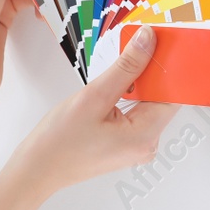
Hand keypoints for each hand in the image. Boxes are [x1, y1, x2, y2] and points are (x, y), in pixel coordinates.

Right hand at [9, 25, 180, 195]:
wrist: (37, 169)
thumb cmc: (59, 141)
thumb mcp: (93, 96)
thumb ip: (126, 67)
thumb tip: (147, 40)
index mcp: (145, 136)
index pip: (173, 92)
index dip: (168, 65)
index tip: (159, 41)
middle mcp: (147, 144)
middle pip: (161, 97)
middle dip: (150, 71)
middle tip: (135, 45)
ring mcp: (136, 145)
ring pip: (147, 103)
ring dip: (136, 82)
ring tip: (118, 67)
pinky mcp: (125, 143)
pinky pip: (135, 113)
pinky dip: (128, 96)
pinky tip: (112, 87)